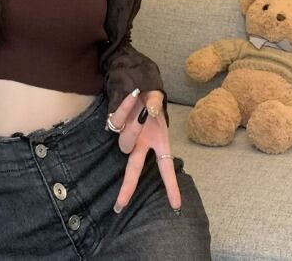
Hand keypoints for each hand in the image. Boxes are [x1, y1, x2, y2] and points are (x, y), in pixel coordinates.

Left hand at [108, 89, 180, 213]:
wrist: (135, 85)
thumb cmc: (150, 98)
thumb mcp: (157, 98)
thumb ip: (156, 103)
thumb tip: (152, 110)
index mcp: (158, 142)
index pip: (166, 167)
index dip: (171, 186)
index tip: (176, 206)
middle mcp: (141, 143)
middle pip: (134, 168)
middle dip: (128, 187)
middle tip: (120, 206)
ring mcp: (127, 136)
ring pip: (125, 143)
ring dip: (133, 129)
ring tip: (141, 110)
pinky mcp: (115, 125)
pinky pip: (116, 121)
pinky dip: (125, 108)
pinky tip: (133, 96)